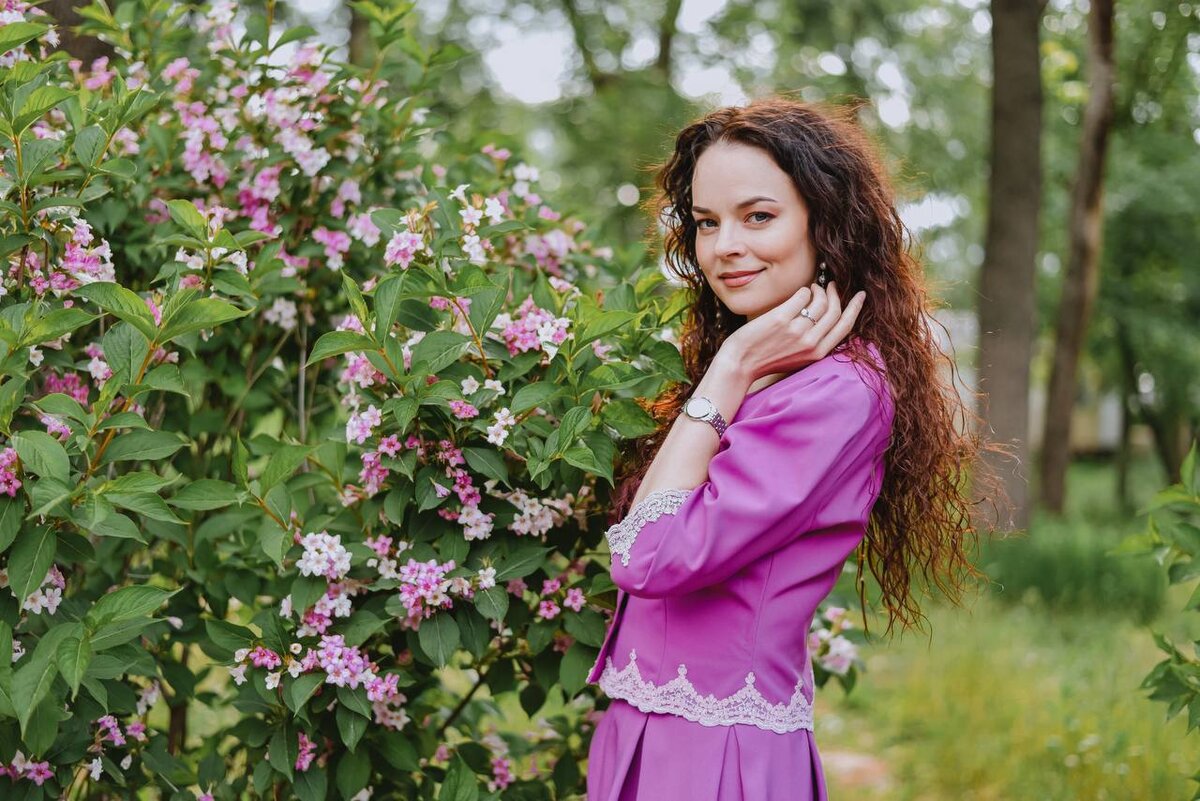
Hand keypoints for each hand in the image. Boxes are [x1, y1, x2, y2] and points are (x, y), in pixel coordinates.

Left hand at [719, 281, 865, 381]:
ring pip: (820, 301)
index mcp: (817, 353)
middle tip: (830, 285)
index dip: (855, 308)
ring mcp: (796, 330)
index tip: (860, 295)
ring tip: (812, 288)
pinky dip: (803, 290)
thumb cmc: (766, 360)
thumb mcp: (798, 358)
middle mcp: (810, 342)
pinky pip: (801, 295)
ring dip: (818, 289)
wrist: (739, 364)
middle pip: (835, 310)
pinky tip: (798, 292)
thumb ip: (814, 342)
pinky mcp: (780, 318)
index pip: (845, 327)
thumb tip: (825, 315)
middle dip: (835, 294)